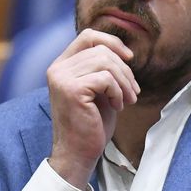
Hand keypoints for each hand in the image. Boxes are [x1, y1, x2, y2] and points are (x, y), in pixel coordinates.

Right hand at [46, 29, 139, 189]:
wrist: (78, 154)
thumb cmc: (91, 125)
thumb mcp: (98, 90)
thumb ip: (103, 69)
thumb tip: (124, 52)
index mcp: (61, 66)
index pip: (88, 36)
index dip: (112, 42)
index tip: (129, 58)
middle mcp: (57, 69)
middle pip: (102, 50)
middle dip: (124, 70)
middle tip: (133, 92)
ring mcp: (62, 78)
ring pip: (106, 62)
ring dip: (124, 82)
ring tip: (127, 100)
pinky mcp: (71, 90)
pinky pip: (105, 78)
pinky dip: (117, 92)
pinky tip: (118, 107)